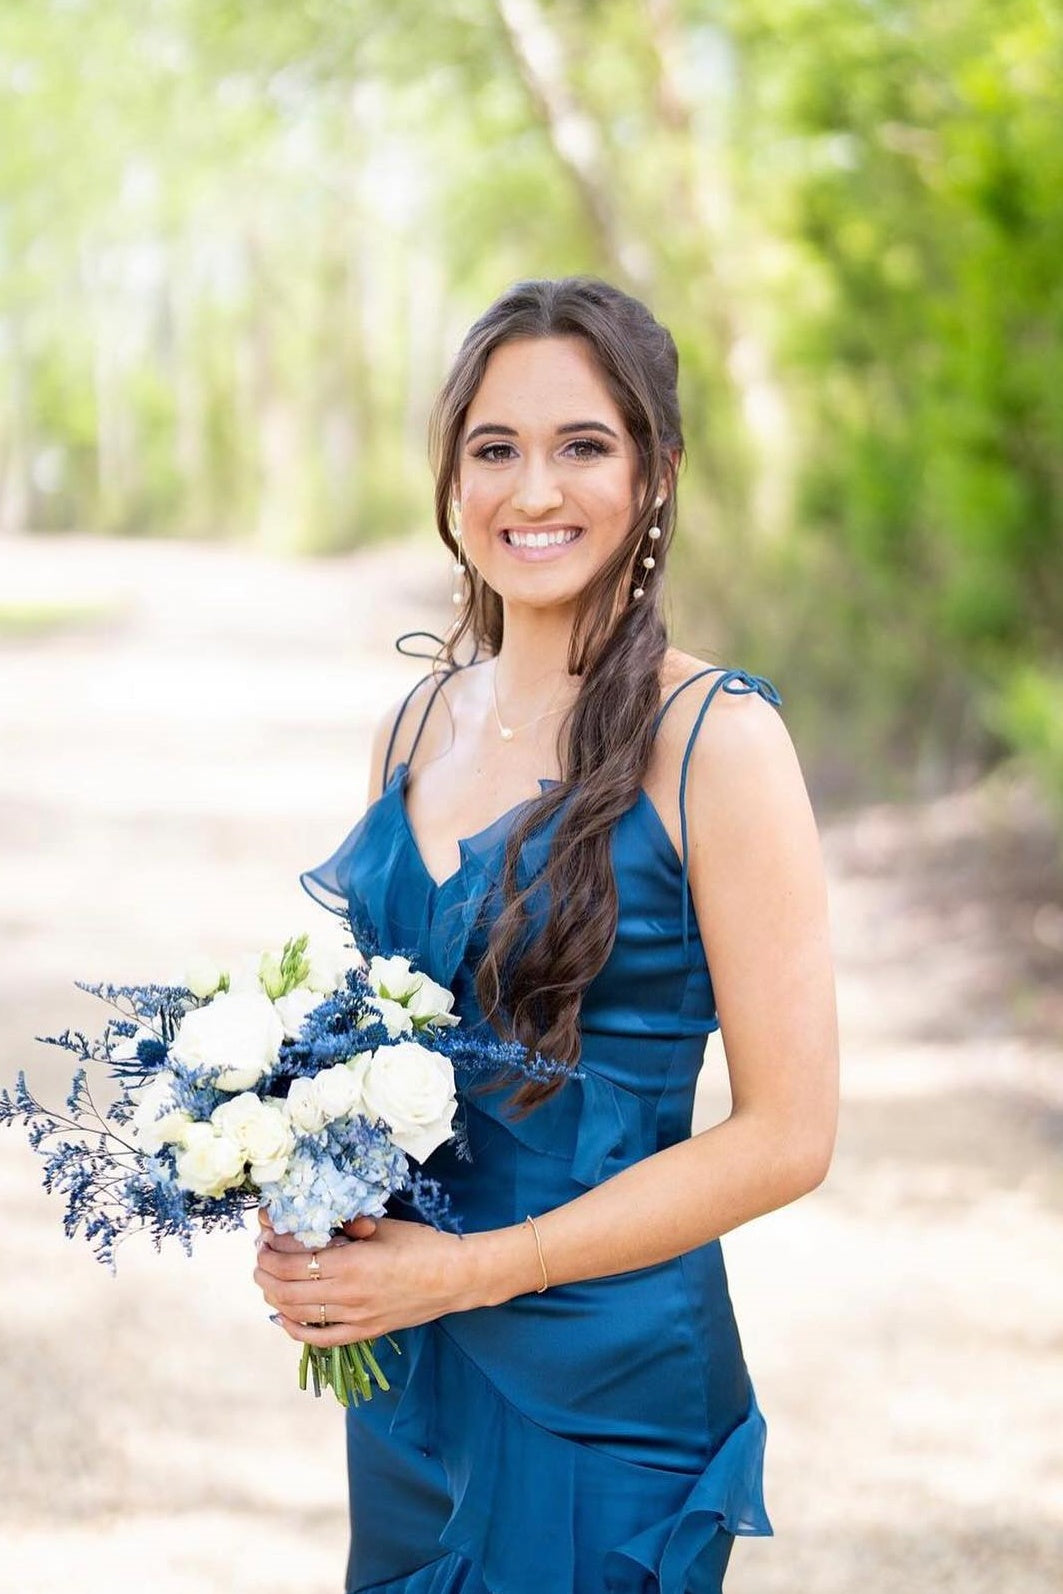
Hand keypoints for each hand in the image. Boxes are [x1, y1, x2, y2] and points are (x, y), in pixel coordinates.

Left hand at [253, 1210, 472, 1347]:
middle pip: (289, 1289)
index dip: (272, 1251)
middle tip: (259, 1260)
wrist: (454, 1277)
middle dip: (266, 1274)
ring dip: (275, 1298)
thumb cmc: (421, 1244)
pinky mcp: (365, 1332)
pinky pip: (322, 1338)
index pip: (294, 1261)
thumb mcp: (381, 1227)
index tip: (263, 1239)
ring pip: (299, 1315)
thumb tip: (312, 1222)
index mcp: (351, 1263)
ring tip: (267, 1283)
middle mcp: (349, 1294)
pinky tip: (283, 1319)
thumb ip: (345, 1227)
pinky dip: (296, 1330)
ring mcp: (356, 1317)